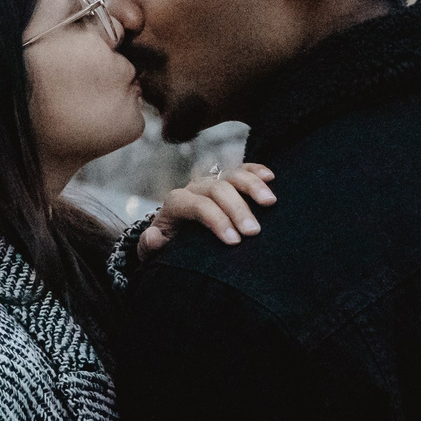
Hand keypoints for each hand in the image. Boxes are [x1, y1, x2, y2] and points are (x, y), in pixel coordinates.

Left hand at [141, 163, 275, 253]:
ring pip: (232, 175)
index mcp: (176, 203)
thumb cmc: (167, 245)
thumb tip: (155, 237)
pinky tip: (271, 177)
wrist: (174, 234)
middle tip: (254, 231)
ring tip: (271, 202)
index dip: (216, 220)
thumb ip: (148, 246)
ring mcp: (212, 182)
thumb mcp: (152, 250)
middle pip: (218, 189)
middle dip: (238, 209)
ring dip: (252, 186)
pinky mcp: (226, 181)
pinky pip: (242, 169)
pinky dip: (256, 171)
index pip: (198, 205)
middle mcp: (194, 188)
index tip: (234, 241)